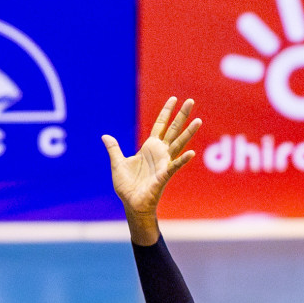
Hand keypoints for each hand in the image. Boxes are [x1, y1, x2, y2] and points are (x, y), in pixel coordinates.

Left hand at [102, 96, 199, 240]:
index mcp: (149, 147)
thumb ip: (114, 149)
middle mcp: (160, 152)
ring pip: (178, 144)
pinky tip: (191, 153)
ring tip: (198, 121)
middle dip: (181, 115)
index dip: (166, 112)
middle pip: (173, 130)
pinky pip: (174, 166)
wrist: (131, 203)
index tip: (174, 98)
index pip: (160, 125)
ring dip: (188, 133)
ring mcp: (164, 163)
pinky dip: (182, 160)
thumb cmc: (127, 186)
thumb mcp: (117, 164)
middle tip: (191, 100)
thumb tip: (105, 136)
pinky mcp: (164, 175)